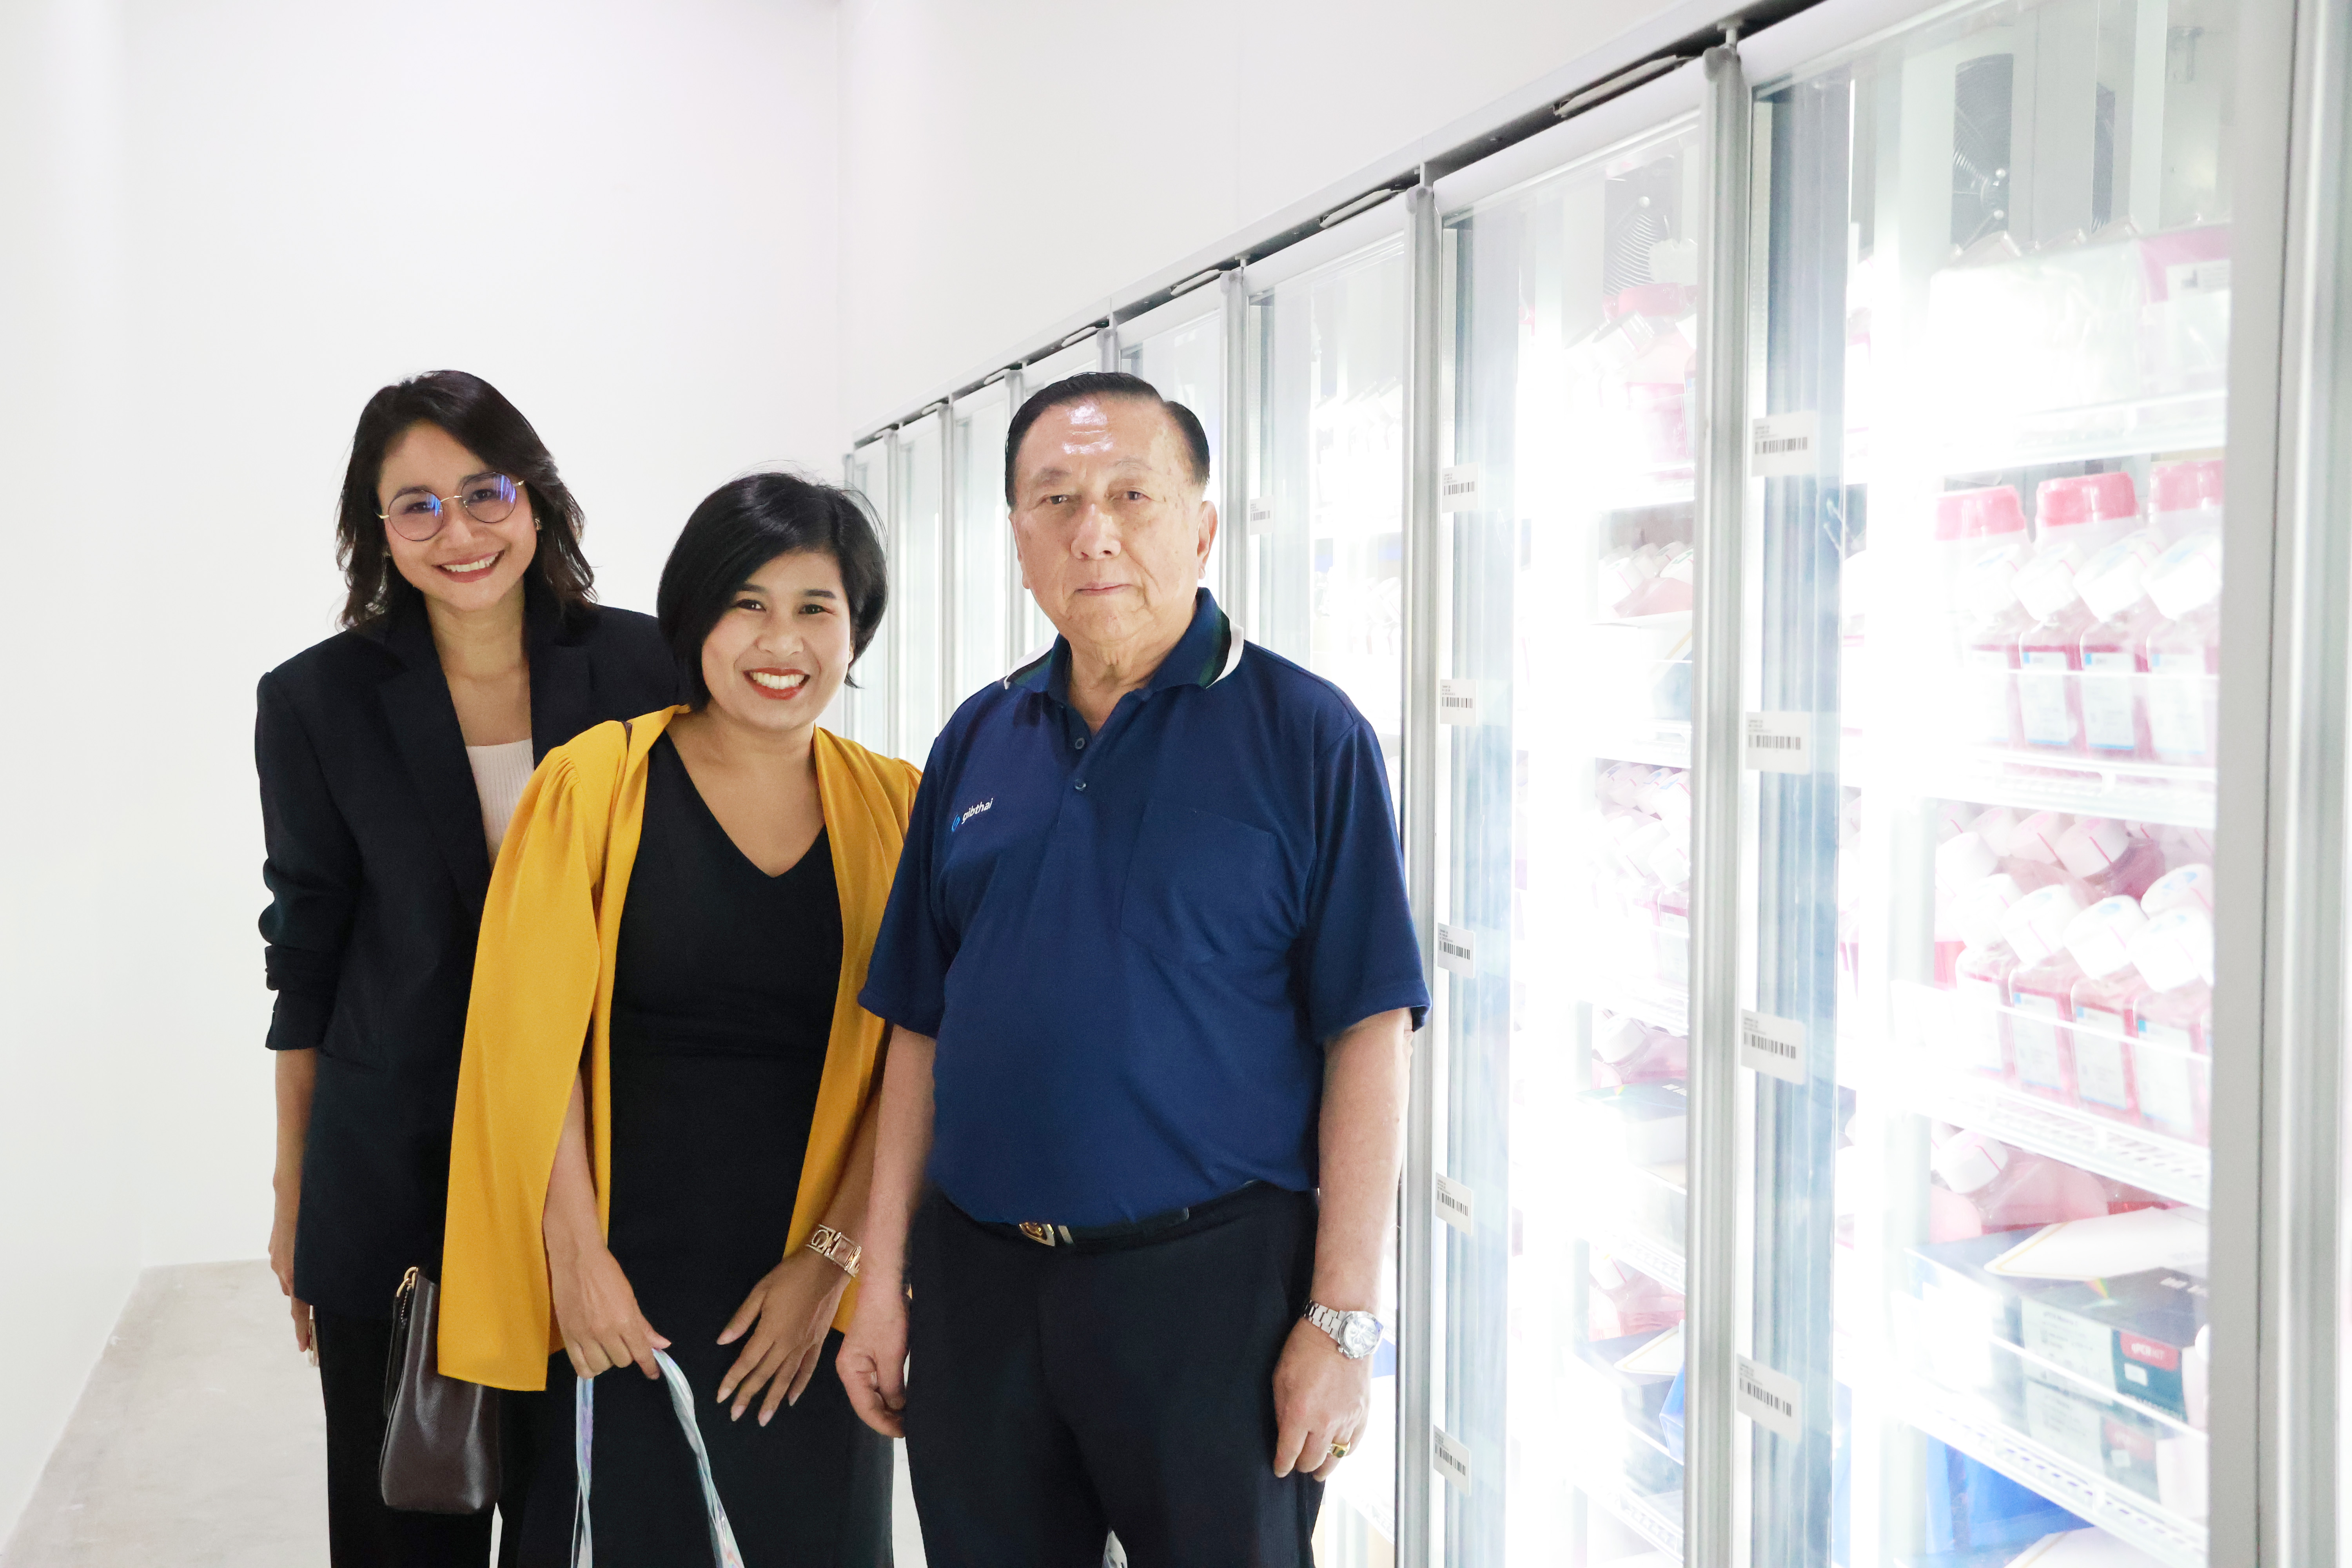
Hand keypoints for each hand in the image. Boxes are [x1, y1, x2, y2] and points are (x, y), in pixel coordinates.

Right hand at [268, 1188, 311, 1354]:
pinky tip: (308, 1263)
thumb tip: (329, 1286)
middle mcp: (283, 1269)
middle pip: (296, 1297)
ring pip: (292, 1281)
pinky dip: (297, 1270)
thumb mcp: (324, 1245)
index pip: (300, 1309)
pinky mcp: (276, 1248)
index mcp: (295, 1273)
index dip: (304, 1329)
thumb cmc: (314, 1215)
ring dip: (303, 1287)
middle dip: (306, 1311)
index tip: (305, 1348)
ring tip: (317, 1293)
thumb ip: (324, 1269)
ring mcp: (277, 1258)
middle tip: (314, 1328)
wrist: (291, 1190)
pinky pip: (287, 1265)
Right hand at [548, 1242, 667, 1380]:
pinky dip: (589, 1368)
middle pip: (622, 1361)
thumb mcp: (630, 1298)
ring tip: (606, 1347)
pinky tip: (593, 1358)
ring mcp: (584, 1336)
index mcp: (625, 1320)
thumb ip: (644, 1325)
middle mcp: (605, 1332)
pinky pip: (580, 1367)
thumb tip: (662, 1344)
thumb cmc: (607, 1273)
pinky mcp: (567, 1336)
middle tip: (623, 1342)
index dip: (649, 1366)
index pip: (641, 1352)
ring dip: (607, 1360)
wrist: (577, 1259)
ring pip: (602, 1367)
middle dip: (626, 1354)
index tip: (652, 1373)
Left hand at [716, 1251, 849, 1424]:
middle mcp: (787, 1344)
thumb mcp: (760, 1290)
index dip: (732, 1380)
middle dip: (748, 1396)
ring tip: (762, 1419)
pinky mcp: (818, 1343)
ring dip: (773, 1400)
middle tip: (735, 1415)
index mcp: (769, 1330)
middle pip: (764, 1375)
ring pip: (786, 1378)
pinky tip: (792, 1399)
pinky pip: (807, 1370)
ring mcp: (804, 1345)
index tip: (720, 1397)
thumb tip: (722, 1340)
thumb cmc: (790, 1275)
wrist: (827, 1267)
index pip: (746, 1361)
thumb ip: (742, 1318)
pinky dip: (799, 1386)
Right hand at [835, 1273, 908, 1438]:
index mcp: (849, 1371)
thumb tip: (898, 1410)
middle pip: (868, 1403)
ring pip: (874, 1394)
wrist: (886, 1286)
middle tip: (910, 1429)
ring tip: (909, 1418)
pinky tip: (906, 1398)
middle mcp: (851, 1370)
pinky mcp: (872, 1355)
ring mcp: (861, 1362)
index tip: (903, 1433)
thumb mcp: (892, 1356)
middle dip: (887, 1418)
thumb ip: (892, 1387)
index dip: (884, 1424)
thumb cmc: (886, 1317)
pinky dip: (892, 1392)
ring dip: (891, 1406)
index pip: (865, 1409)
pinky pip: (880, 1381)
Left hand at [1272, 1317, 1368, 1480]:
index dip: (1282, 1466)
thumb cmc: (1305, 1348)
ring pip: (1335, 1457)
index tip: (1279, 1470)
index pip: (1289, 1453)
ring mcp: (1347, 1419)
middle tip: (1297, 1466)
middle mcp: (1325, 1422)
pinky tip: (1338, 1453)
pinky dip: (1345, 1452)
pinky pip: (1354, 1443)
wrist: (1340, 1329)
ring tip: (1318, 1472)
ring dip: (1324, 1466)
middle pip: (1312, 1460)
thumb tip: (1284, 1432)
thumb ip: (1282, 1410)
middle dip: (1301, 1466)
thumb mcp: (1281, 1378)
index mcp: (1300, 1414)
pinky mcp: (1362, 1412)